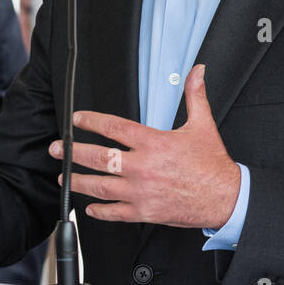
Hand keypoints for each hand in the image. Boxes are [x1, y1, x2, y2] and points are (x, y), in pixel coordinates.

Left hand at [50, 64, 239, 229]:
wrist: (225, 198)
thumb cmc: (212, 165)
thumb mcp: (203, 125)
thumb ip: (195, 96)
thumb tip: (197, 71)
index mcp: (153, 143)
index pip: (114, 127)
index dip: (91, 121)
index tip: (78, 119)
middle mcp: (143, 167)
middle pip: (99, 158)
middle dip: (73, 152)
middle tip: (58, 149)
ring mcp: (141, 192)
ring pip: (101, 186)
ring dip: (79, 181)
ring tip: (64, 177)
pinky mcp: (145, 212)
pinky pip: (115, 213)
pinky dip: (99, 211)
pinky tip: (89, 208)